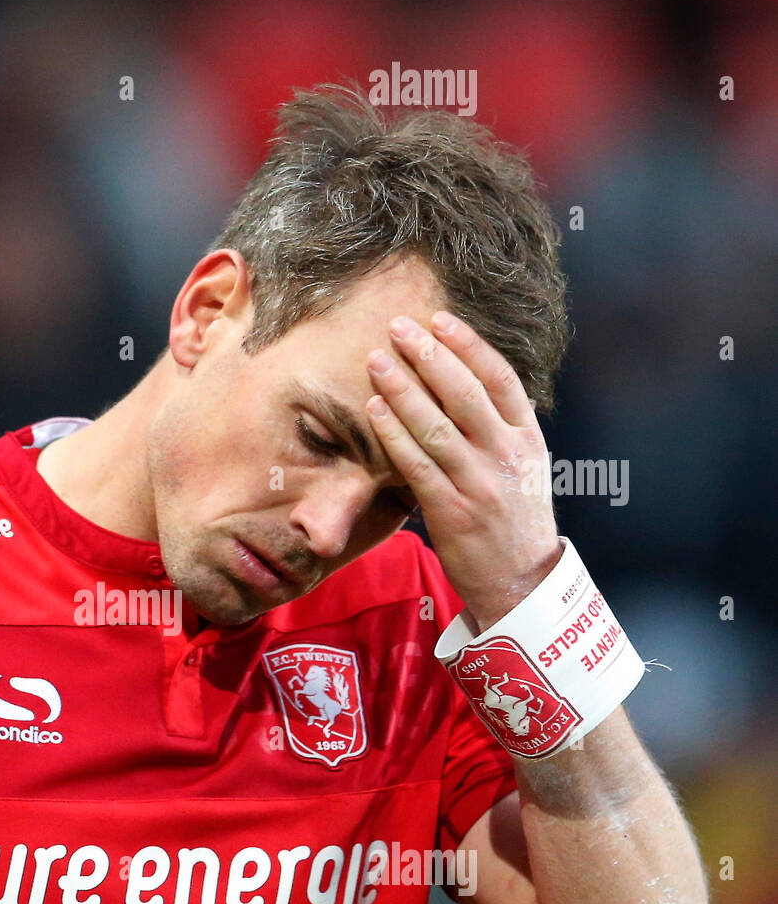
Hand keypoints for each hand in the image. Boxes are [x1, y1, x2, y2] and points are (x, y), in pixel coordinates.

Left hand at [364, 311, 562, 631]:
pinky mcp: (450, 511)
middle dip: (429, 354)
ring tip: (377, 360)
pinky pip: (416, 465)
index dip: (468, 345)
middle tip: (398, 327)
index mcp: (528, 440)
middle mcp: (506, 457)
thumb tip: (460, 384)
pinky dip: (393, 434)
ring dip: (402, 388)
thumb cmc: (514, 522)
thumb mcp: (525, 469)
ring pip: (436, 425)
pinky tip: (374, 410)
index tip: (440, 319)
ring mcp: (478, 484)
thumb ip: (500, 430)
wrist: (521, 583)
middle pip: (465, 393)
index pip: (500, 379)